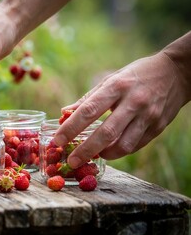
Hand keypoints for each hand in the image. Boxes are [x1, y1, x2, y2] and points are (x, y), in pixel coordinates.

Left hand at [53, 52, 190, 167]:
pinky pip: (135, 146)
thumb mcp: (110, 79)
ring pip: (123, 144)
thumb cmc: (135, 76)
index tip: (57, 141)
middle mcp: (133, 102)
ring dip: (104, 154)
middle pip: (106, 133)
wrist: (177, 73)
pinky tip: (108, 151)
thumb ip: (88, 98)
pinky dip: (119, 152)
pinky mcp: (158, 127)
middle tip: (71, 161)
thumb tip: (64, 112)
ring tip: (91, 156)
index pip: (89, 110)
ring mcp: (148, 116)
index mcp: (117, 86)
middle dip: (85, 150)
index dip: (71, 128)